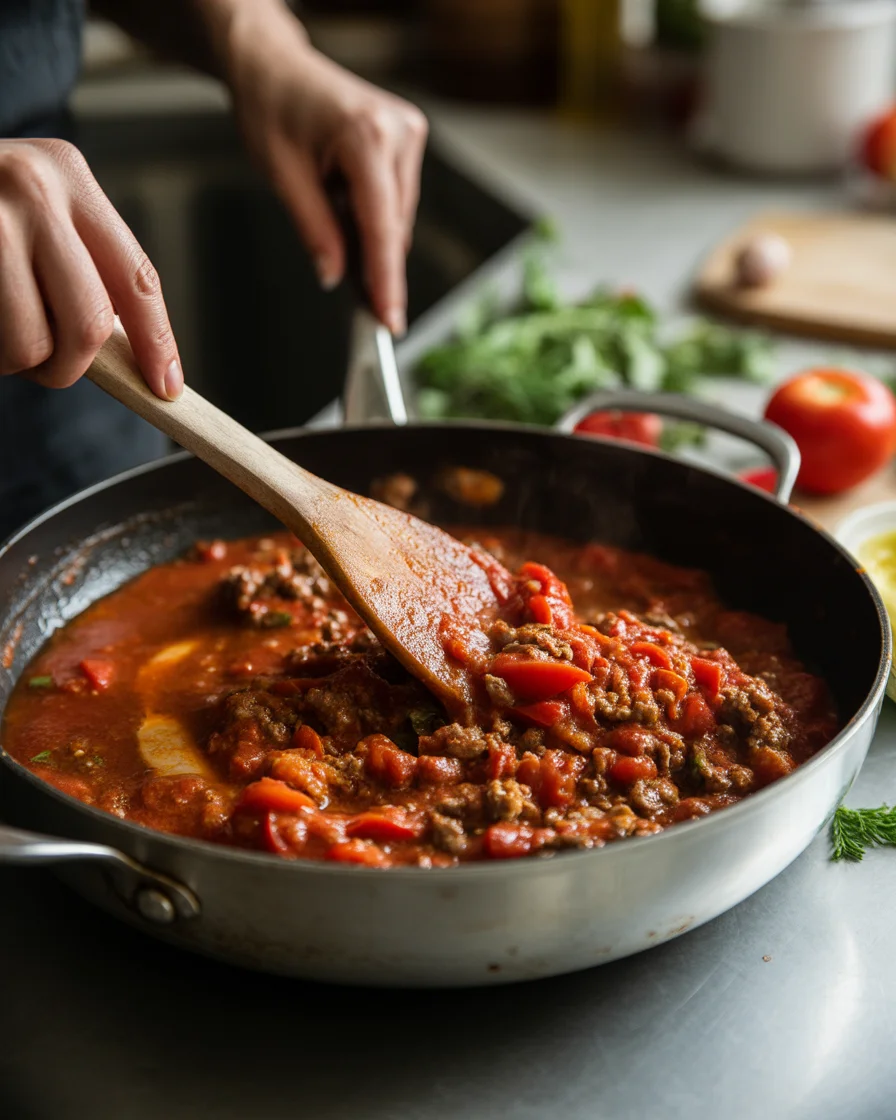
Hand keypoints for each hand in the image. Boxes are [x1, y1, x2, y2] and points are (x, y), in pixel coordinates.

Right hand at [0, 138, 181, 397]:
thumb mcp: (37, 207)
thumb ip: (83, 265)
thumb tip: (134, 357)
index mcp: (69, 175)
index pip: (136, 277)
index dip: (156, 342)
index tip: (164, 387)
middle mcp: (30, 187)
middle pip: (88, 322)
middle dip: (70, 365)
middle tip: (46, 365)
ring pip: (30, 342)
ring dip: (14, 361)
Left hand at [223, 9, 426, 335]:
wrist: (274, 65)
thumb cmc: (271, 108)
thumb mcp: (283, 177)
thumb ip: (315, 231)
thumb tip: (334, 277)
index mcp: (365, 137)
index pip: (383, 227)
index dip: (386, 281)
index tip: (389, 321)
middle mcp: (398, 132)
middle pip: (395, 227)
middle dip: (375, 264)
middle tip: (355, 301)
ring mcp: (408, 132)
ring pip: (399, 218)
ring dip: (372, 237)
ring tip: (330, 216)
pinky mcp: (408, 138)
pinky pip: (398, 199)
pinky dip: (375, 218)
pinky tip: (346, 207)